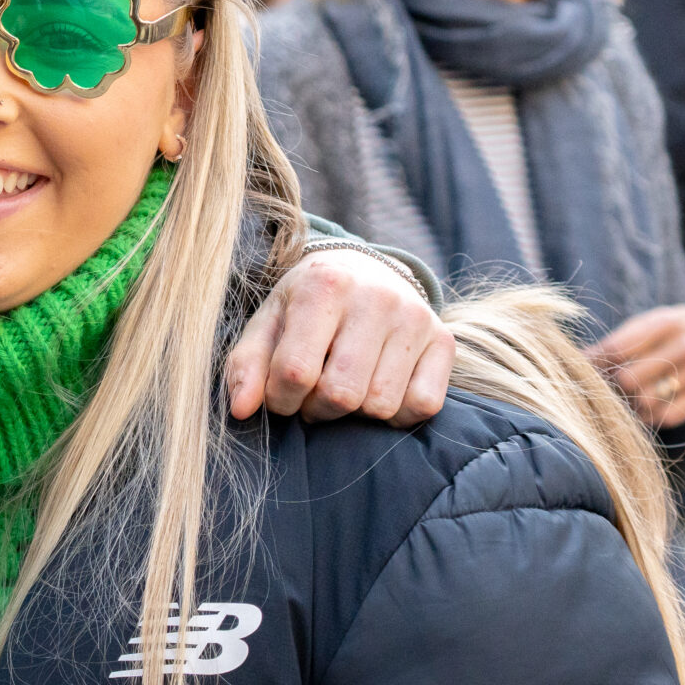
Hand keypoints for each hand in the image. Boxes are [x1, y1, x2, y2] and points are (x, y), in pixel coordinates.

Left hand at [224, 248, 454, 426]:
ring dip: (354, 413)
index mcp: (324, 285)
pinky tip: (378, 391)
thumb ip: (246, 365)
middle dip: (317, 409)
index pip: (296, 371)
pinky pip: (422, 406)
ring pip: (380, 405)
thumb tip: (241, 410)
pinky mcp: (443, 340)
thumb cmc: (306, 304)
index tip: (280, 395)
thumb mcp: (268, 323)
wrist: (363, 271)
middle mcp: (376, 297)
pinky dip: (396, 413)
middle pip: (341, 394)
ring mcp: (415, 317)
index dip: (281, 399)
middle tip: (312, 395)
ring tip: (343, 387)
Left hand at [585, 301, 684, 428]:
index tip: (585, 370)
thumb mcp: (647, 325)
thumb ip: (615, 343)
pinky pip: (668, 416)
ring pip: (648, 401)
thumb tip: (576, 361)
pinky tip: (643, 410)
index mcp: (666, 322)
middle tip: (608, 386)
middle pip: (630, 379)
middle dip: (613, 386)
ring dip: (630, 404)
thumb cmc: (671, 331)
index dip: (595, 364)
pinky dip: (650, 418)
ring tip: (625, 398)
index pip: (617, 350)